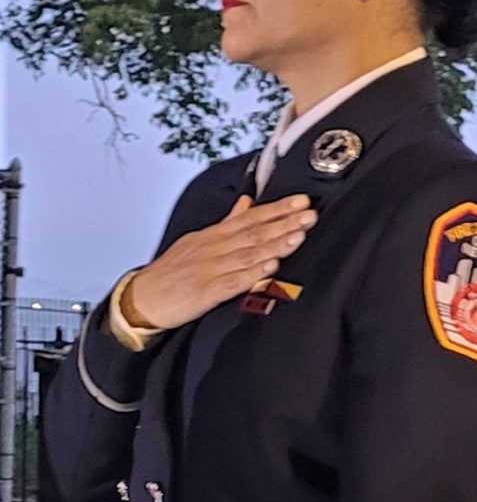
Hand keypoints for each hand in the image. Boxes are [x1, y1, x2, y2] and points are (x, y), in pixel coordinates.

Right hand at [126, 194, 316, 328]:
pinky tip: (270, 267)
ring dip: (274, 244)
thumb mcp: (197, 241)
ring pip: (247, 254)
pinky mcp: (205, 292)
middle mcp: (212, 248)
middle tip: (309, 214)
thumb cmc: (170, 272)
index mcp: (212, 235)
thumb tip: (247, 202)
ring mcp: (209, 269)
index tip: (300, 202)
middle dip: (283, 223)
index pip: (250, 217)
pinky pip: (233, 281)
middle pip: (253, 232)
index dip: (277, 209)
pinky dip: (253, 273)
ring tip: (297, 236)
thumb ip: (226, 222)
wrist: (141, 299)